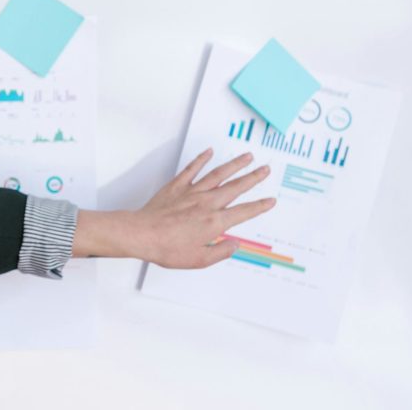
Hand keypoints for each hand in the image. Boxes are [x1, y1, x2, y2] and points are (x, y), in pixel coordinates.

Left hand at [72, 148, 276, 268]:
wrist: (141, 234)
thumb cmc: (167, 249)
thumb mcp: (199, 260)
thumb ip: (221, 251)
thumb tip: (235, 244)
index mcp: (215, 222)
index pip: (244, 212)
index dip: (259, 206)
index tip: (270, 201)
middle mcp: (207, 204)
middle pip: (236, 187)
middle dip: (253, 178)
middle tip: (266, 169)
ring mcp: (191, 193)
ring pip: (218, 174)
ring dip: (234, 164)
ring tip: (247, 156)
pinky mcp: (176, 186)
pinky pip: (191, 169)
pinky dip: (201, 159)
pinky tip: (209, 152)